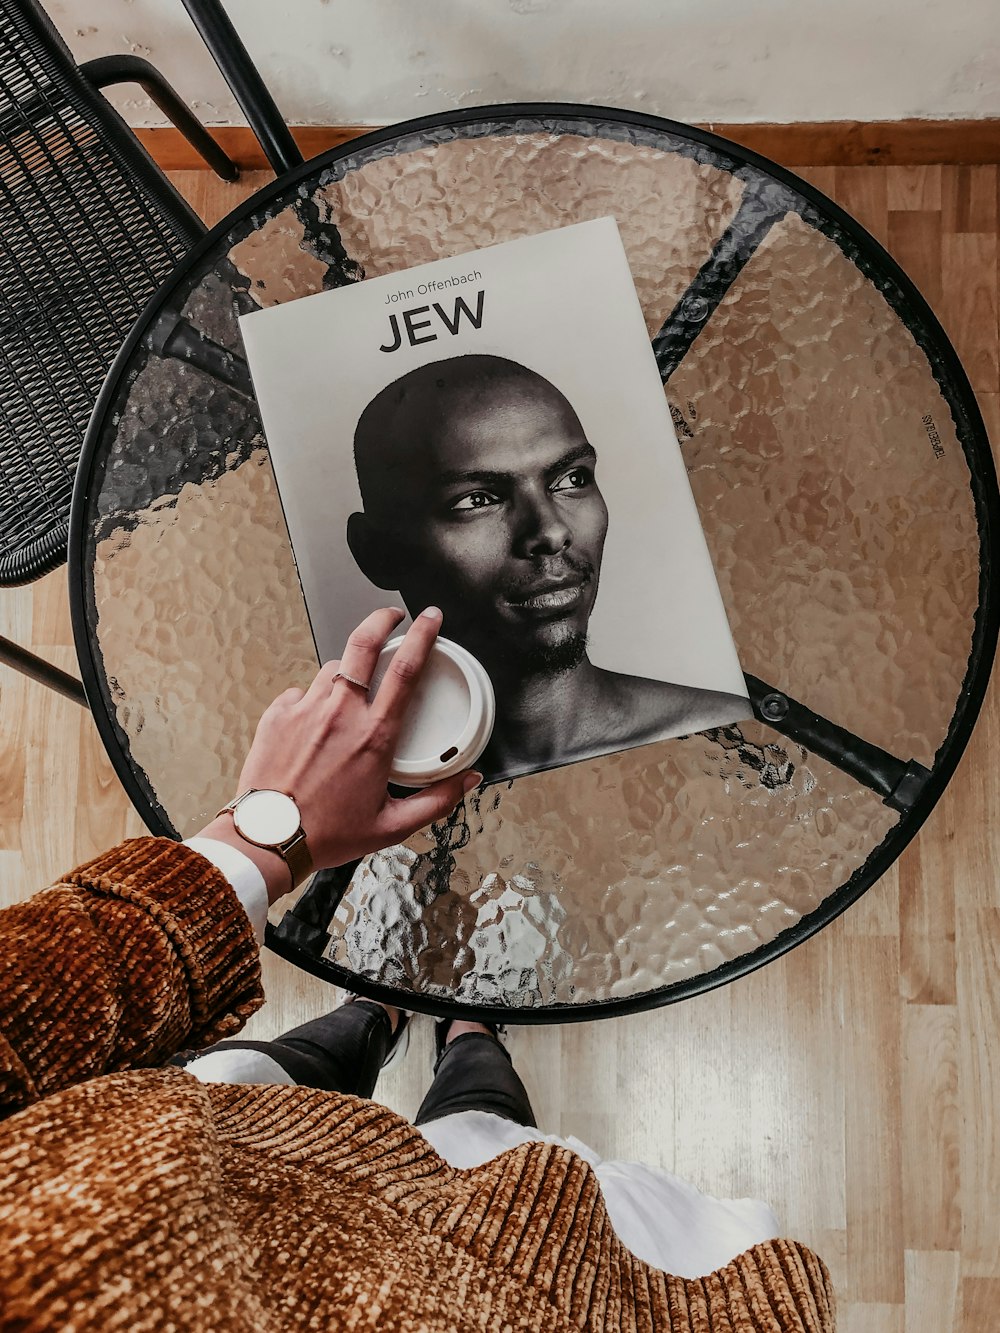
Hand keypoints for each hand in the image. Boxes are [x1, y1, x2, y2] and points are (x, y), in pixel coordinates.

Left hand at [198, 606, 480, 900]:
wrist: (269, 840)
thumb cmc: (327, 834)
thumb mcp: (392, 825)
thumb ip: (438, 801)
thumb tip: (469, 780)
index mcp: (374, 736)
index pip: (406, 669)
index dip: (422, 635)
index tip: (430, 619)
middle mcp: (341, 714)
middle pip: (364, 643)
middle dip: (382, 618)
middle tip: (393, 615)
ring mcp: (305, 709)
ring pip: (333, 669)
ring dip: (347, 673)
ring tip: (350, 695)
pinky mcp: (278, 715)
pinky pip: (301, 692)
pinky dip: (312, 700)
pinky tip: (315, 723)